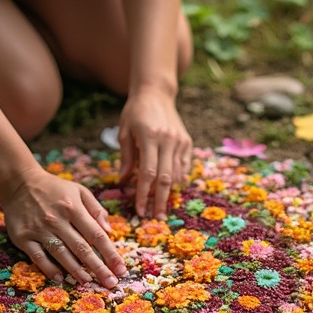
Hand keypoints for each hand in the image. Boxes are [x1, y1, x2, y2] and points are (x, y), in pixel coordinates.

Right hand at [0, 167, 127, 286]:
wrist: (18, 182)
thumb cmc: (54, 189)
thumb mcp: (78, 190)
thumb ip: (96, 209)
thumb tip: (108, 230)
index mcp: (73, 207)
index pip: (96, 235)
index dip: (110, 253)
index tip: (121, 269)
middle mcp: (57, 219)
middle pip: (81, 248)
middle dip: (98, 267)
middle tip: (110, 283)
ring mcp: (39, 229)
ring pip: (61, 254)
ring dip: (76, 271)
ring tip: (88, 282)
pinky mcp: (23, 237)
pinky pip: (38, 257)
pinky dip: (49, 269)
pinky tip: (60, 278)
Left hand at [118, 91, 192, 217]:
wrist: (156, 93)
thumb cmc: (135, 112)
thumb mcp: (124, 131)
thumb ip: (126, 157)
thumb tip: (125, 181)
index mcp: (149, 137)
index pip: (148, 173)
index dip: (144, 194)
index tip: (140, 210)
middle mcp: (168, 140)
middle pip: (165, 178)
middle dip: (159, 201)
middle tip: (156, 218)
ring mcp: (180, 141)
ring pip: (177, 174)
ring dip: (169, 193)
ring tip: (161, 207)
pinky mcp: (187, 142)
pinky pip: (184, 167)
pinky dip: (177, 180)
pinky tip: (170, 189)